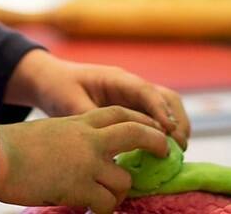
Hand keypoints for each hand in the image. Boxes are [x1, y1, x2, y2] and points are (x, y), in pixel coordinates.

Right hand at [0, 107, 169, 213]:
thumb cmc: (12, 147)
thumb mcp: (50, 132)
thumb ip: (72, 140)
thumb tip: (84, 158)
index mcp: (79, 122)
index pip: (120, 114)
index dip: (142, 120)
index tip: (155, 128)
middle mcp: (89, 138)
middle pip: (137, 133)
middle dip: (156, 143)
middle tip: (165, 153)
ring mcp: (87, 162)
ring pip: (123, 180)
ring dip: (117, 193)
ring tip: (103, 199)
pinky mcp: (79, 186)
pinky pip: (106, 202)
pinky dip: (102, 209)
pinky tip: (91, 210)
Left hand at [5, 50, 190, 144]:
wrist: (50, 81)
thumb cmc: (59, 87)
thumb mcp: (69, 103)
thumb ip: (89, 118)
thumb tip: (108, 139)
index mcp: (117, 79)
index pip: (146, 91)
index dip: (161, 110)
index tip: (169, 131)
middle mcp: (130, 86)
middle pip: (166, 97)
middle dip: (177, 119)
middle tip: (180, 147)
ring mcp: (133, 97)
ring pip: (166, 107)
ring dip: (176, 126)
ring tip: (177, 151)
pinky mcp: (132, 109)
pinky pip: (155, 118)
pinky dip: (164, 132)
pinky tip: (163, 150)